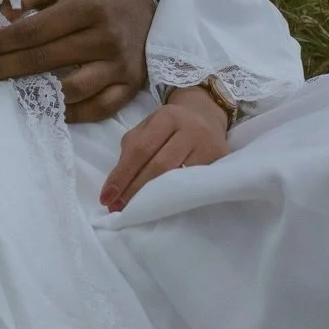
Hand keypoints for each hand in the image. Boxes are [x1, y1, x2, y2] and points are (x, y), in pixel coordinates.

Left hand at [0, 0, 154, 120]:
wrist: (143, 4)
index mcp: (86, 6)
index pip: (34, 31)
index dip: (0, 43)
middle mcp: (105, 36)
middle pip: (44, 61)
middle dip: (0, 71)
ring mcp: (120, 65)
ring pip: (70, 91)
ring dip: (33, 96)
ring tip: (4, 96)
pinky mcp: (130, 86)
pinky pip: (97, 109)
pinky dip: (70, 114)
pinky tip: (45, 108)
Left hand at [99, 87, 229, 212]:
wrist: (207, 118)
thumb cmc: (170, 127)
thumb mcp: (149, 128)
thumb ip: (131, 150)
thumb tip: (115, 186)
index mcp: (166, 117)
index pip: (140, 150)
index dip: (122, 176)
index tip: (106, 197)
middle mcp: (189, 130)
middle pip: (159, 166)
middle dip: (135, 190)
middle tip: (118, 208)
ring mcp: (208, 146)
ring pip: (179, 178)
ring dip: (154, 198)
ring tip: (136, 211)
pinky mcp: (222, 161)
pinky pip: (196, 185)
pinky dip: (177, 198)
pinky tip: (163, 208)